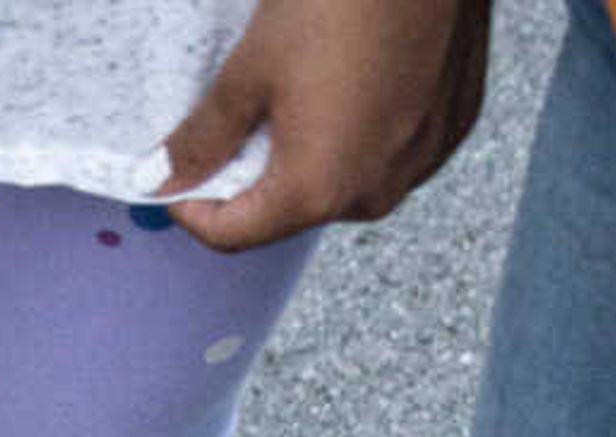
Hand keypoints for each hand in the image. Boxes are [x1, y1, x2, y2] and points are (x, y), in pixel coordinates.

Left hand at [157, 0, 490, 250]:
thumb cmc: (341, 2)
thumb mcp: (250, 70)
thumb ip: (203, 138)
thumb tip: (164, 177)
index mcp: (317, 191)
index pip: (232, 235)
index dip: (190, 207)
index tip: (174, 173)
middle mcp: (374, 193)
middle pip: (290, 210)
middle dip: (254, 174)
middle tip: (239, 115)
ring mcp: (420, 162)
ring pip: (342, 181)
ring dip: (310, 151)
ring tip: (300, 86)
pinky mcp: (451, 127)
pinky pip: (389, 150)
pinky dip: (362, 128)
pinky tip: (353, 76)